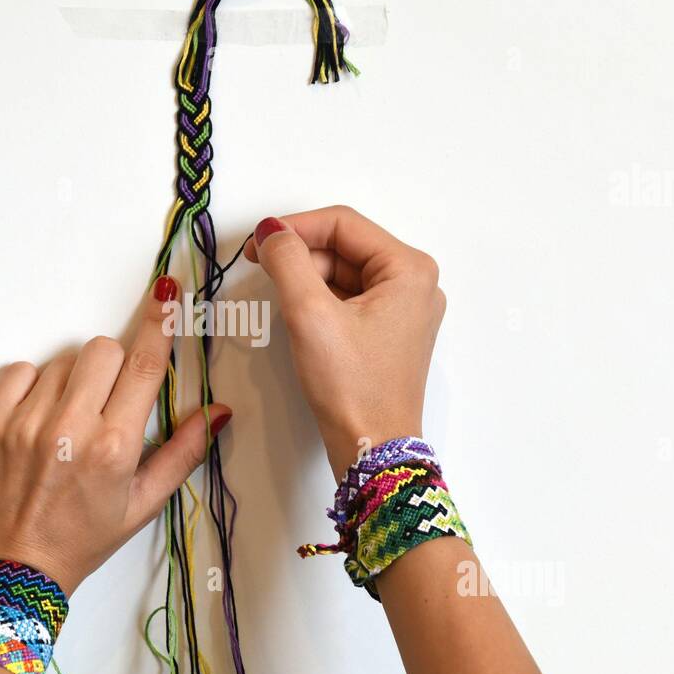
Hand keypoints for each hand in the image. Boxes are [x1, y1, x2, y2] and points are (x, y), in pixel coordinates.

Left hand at [0, 276, 230, 595]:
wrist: (11, 573)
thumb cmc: (82, 541)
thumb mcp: (143, 505)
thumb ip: (183, 453)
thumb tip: (219, 412)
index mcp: (114, 447)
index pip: (145, 364)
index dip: (159, 323)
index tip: (166, 294)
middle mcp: (69, 429)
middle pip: (104, 350)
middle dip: (115, 366)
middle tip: (109, 402)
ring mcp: (24, 424)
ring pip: (63, 361)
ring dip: (74, 380)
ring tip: (70, 423)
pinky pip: (20, 371)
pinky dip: (33, 385)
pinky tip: (40, 418)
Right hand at [243, 206, 444, 480]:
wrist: (372, 450)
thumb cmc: (351, 386)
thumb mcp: (310, 314)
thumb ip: (288, 261)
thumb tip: (271, 229)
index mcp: (409, 270)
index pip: (344, 223)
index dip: (295, 225)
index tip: (257, 241)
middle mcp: (415, 284)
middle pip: (345, 246)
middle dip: (300, 252)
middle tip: (257, 262)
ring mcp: (404, 309)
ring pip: (345, 272)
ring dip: (307, 276)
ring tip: (275, 292)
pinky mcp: (389, 332)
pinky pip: (350, 298)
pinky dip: (320, 298)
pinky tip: (297, 313)